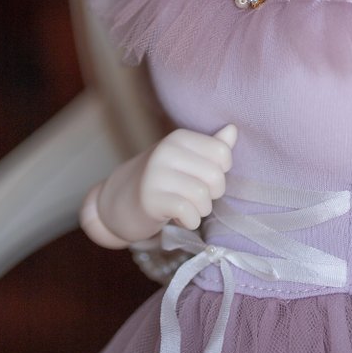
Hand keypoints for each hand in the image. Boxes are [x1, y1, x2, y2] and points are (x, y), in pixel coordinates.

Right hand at [83, 124, 236, 245]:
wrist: (118, 204)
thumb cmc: (161, 181)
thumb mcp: (185, 160)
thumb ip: (211, 146)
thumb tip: (233, 130)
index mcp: (179, 137)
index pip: (222, 152)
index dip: (220, 171)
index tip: (204, 178)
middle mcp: (167, 151)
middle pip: (216, 176)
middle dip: (212, 195)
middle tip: (195, 198)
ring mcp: (156, 175)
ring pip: (204, 197)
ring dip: (201, 210)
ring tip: (187, 208)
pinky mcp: (150, 200)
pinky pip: (189, 213)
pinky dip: (191, 221)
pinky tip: (180, 219)